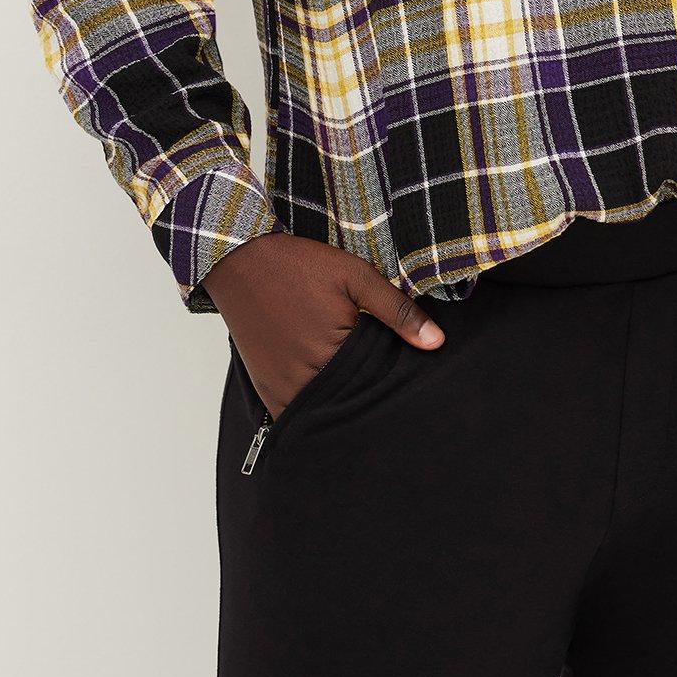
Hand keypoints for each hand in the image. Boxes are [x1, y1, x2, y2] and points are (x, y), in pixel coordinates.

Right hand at [199, 232, 444, 420]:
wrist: (240, 260)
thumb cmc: (299, 266)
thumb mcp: (356, 277)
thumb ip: (397, 311)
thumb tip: (436, 343)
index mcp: (331, 356)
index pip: (374, 390)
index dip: (390, 388)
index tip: (402, 384)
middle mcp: (302, 382)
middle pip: (348, 408)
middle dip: (366, 402)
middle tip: (384, 393)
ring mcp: (280, 390)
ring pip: (322, 416)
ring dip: (339, 408)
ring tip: (359, 393)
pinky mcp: (266, 390)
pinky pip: (295, 415)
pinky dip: (314, 408)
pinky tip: (330, 393)